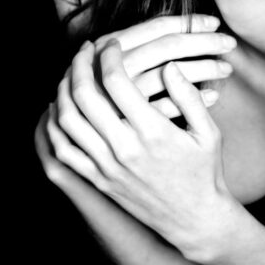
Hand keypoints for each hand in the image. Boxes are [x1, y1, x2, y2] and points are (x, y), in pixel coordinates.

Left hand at [44, 36, 236, 259]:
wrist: (195, 220)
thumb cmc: (205, 172)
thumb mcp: (208, 132)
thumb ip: (188, 96)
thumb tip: (168, 65)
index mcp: (153, 131)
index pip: (116, 80)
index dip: (108, 55)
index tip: (111, 44)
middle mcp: (125, 148)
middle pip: (84, 95)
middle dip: (79, 65)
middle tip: (84, 50)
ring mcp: (108, 167)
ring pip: (68, 120)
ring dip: (63, 90)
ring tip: (70, 73)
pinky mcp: (99, 181)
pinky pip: (64, 150)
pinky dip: (56, 125)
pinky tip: (60, 108)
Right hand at [92, 14, 236, 117]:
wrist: (90, 134)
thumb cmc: (109, 90)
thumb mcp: (121, 61)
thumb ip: (145, 44)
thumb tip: (191, 25)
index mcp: (112, 45)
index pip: (158, 26)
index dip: (189, 22)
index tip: (215, 22)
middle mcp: (115, 67)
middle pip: (168, 46)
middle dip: (204, 42)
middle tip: (230, 43)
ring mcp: (121, 96)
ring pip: (172, 75)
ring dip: (204, 68)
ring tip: (226, 68)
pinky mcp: (130, 123)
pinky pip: (171, 108)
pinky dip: (195, 100)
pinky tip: (214, 96)